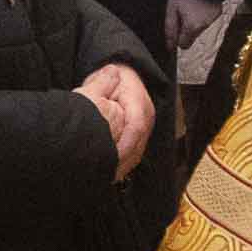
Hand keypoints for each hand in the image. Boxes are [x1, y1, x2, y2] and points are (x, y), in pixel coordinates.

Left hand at [79, 64, 155, 179]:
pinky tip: (113, 170)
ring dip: (124, 165)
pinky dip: (125, 163)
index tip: (110, 157)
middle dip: (122, 161)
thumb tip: (109, 77)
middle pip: (138, 144)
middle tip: (105, 172)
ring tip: (107, 175)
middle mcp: (146, 116)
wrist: (127, 75)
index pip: (136, 127)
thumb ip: (105, 82)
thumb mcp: (107, 77)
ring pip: (138, 151)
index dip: (124, 145)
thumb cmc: (115, 78)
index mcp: (139, 103)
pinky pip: (136, 151)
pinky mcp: (141, 133)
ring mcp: (146, 126)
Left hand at [165, 0, 218, 54]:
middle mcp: (204, 26)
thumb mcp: (171, 9)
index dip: (177, 39)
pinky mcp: (218, 12)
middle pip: (192, 35)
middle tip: (181, 14)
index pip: (184, 44)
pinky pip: (208, 19)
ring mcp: (213, 19)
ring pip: (200, 27)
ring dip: (195, 21)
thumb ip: (170, 29)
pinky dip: (203, 15)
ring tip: (190, 7)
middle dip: (186, 29)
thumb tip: (170, 45)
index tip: (174, 31)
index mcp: (192, 27)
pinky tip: (199, 4)